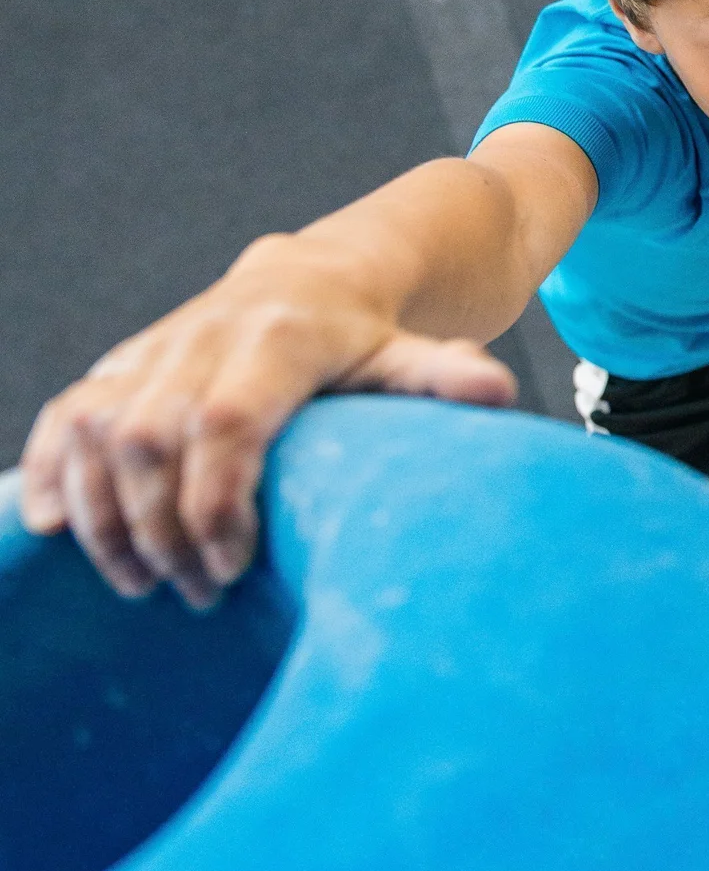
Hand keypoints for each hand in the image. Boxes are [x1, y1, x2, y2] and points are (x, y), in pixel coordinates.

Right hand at [18, 255, 517, 608]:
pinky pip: (60, 416)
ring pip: (95, 432)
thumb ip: (442, 376)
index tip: (235, 567)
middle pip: (149, 439)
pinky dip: (49, 473)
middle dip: (163, 528)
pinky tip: (55, 531)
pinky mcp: (118, 365)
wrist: (309, 277)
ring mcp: (154, 350)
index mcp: (279, 339)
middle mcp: (204, 337)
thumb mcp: (407, 356)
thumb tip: (498, 391)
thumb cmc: (364, 339)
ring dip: (108, 519)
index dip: (218, 503)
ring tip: (147, 584)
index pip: (226, 424)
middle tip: (201, 594)